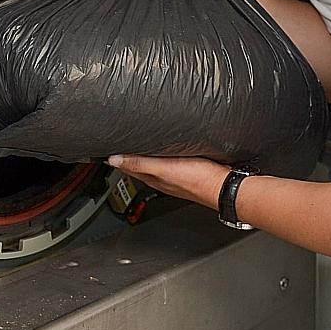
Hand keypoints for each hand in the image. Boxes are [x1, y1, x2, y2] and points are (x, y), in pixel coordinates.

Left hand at [107, 154, 228, 208]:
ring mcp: (173, 176)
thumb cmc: (197, 179)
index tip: (106, 149)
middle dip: (128, 155)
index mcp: (152, 178)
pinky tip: (164, 150)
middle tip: (118, 143)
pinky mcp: (187, 171)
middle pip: (138, 166)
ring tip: (136, 144)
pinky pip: (168, 163)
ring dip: (143, 155)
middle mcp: (160, 178)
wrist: (223, 186)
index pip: (127, 167)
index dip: (116, 158)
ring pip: (153, 164)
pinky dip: (161, 156)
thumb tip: (113, 160)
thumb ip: (139, 163)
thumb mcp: (163, 168)